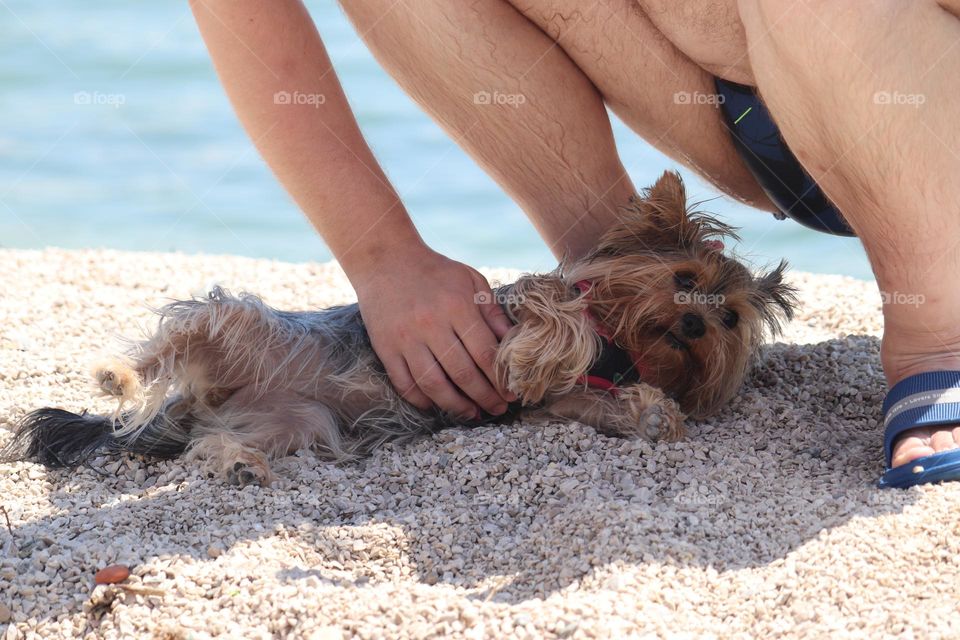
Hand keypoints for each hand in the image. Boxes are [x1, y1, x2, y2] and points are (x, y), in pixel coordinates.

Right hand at [352, 247, 516, 418]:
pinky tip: (436, 405)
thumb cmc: (435, 271)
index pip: (484, 353)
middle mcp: (430, 325)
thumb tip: (513, 343)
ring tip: (472, 414)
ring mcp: (405, 339)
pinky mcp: (385, 348)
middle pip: (462, 374)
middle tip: (498, 409)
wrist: (385, 259)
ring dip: (455, 406)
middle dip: (485, 397)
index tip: (512, 393)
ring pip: (433, 385)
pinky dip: (421, 399)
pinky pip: (404, 383)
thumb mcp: (471, 280)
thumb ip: (492, 312)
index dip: (501, 379)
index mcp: (456, 307)